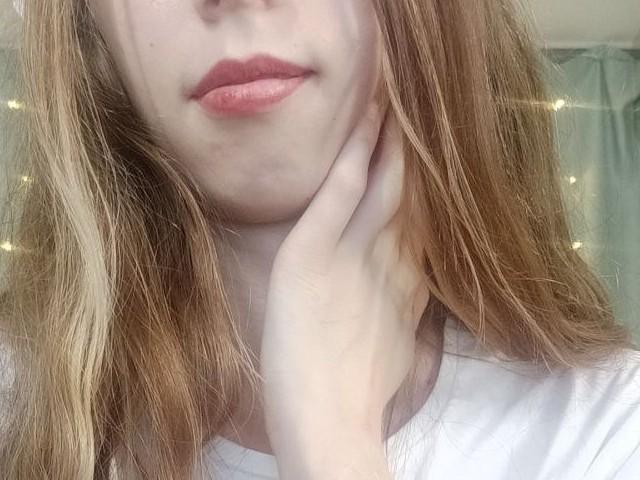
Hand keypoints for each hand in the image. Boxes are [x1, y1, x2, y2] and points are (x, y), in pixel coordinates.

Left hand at [260, 100, 429, 448]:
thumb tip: (414, 299)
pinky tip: (363, 122)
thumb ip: (405, 316)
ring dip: (389, 140)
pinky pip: (339, 194)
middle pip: (409, 194)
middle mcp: (391, 260)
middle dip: (416, 155)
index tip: (429, 155)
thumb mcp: (396, 351)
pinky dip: (353, 156)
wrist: (329, 427)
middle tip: (421, 112)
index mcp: (405, 283)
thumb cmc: (352, 399)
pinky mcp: (314, 253)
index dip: (426, 186)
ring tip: (396, 97)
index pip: (419, 222)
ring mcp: (355, 254)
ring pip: (381, 184)